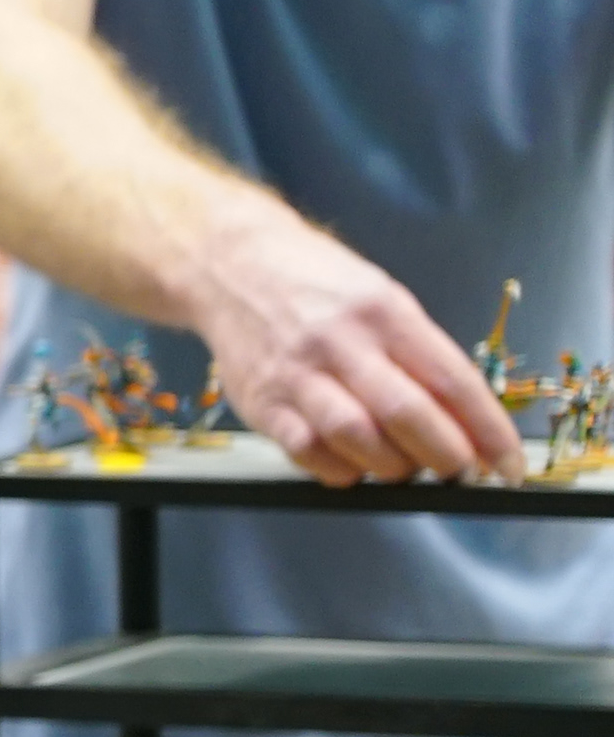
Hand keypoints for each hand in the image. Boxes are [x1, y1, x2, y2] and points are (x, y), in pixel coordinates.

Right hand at [181, 206, 522, 484]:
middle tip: (460, 471)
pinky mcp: (261, 401)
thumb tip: (462, 420)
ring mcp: (296, 373)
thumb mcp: (380, 297)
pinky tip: (354, 464)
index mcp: (383, 311)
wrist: (228, 266)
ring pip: (357, 438)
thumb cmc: (315, 284)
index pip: (450, 380)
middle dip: (447, 455)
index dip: (487, 429)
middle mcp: (340, 342)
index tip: (508, 462)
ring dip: (394, 467)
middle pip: (407, 413)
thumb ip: (417, 355)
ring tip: (406, 467)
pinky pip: (308, 452)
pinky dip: (341, 470)